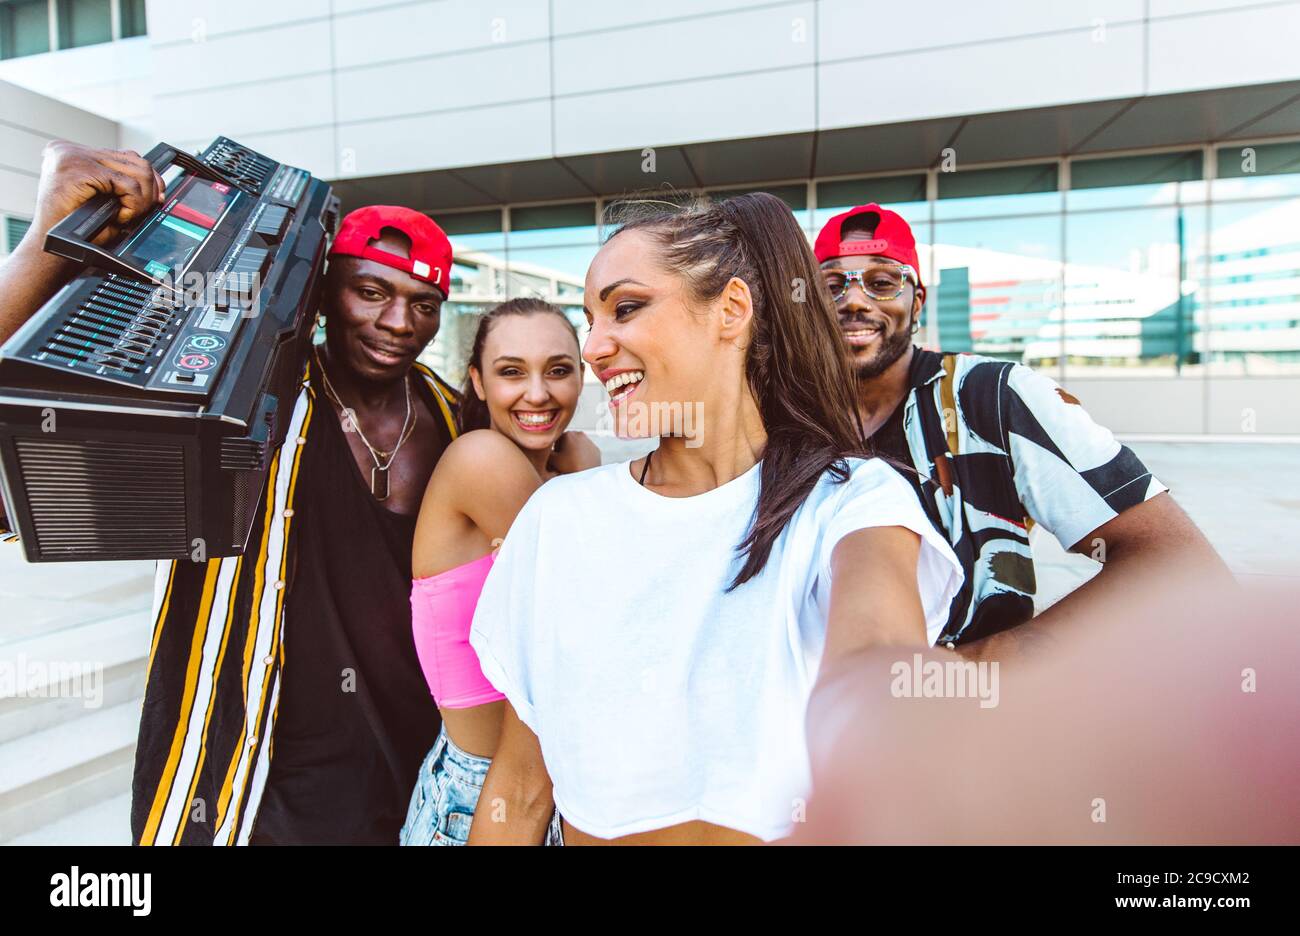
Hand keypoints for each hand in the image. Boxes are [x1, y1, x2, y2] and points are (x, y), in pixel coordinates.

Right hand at [0, 141, 164, 344]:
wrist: (55, 248)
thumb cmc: (76, 230)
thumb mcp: (104, 202)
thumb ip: (124, 187)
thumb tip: (159, 185)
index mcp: (75, 153)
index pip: (126, 156)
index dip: (148, 178)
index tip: (156, 197)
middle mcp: (72, 150)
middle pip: (135, 160)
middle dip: (150, 189)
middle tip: (145, 210)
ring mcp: (73, 156)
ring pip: (136, 171)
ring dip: (142, 200)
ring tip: (128, 216)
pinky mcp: (79, 169)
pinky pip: (127, 185)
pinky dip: (133, 205)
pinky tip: (121, 217)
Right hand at [546, 431, 600, 474]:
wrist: (587, 478)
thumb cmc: (569, 468)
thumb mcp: (552, 460)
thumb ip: (545, 451)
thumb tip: (540, 446)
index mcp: (567, 434)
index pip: (555, 439)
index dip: (553, 449)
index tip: (555, 458)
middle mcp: (579, 434)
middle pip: (566, 441)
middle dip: (563, 449)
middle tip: (563, 461)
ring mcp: (589, 441)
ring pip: (576, 445)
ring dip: (572, 452)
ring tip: (571, 463)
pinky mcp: (596, 449)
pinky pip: (586, 451)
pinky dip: (582, 455)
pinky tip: (580, 464)